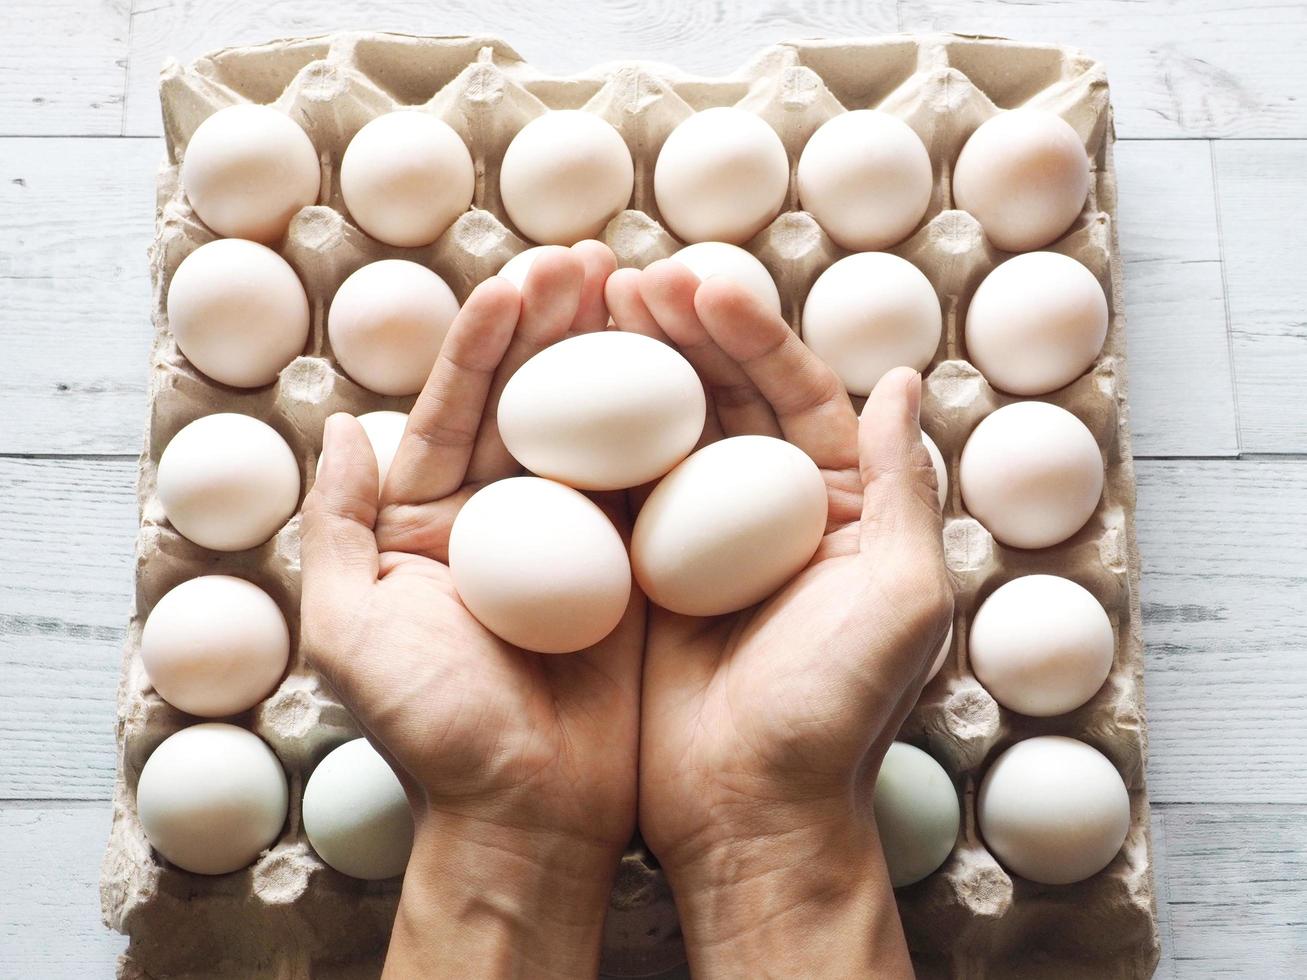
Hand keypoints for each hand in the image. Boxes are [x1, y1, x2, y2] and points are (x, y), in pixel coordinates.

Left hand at [301, 244, 642, 979]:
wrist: (530, 815)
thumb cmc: (436, 732)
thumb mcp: (349, 632)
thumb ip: (336, 527)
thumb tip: (343, 426)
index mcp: (430, 523)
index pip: (457, 409)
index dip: (486, 342)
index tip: (520, 281)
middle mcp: (504, 521)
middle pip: (532, 402)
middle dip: (557, 325)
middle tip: (595, 258)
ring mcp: (575, 541)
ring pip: (596, 429)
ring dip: (618, 357)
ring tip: (645, 287)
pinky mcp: (635, 568)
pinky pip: (652, 486)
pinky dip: (669, 428)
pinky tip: (691, 370)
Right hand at [607, 261, 952, 977]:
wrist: (749, 814)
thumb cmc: (833, 714)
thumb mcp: (900, 599)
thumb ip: (904, 487)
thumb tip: (901, 377)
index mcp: (842, 508)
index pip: (796, 396)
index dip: (751, 336)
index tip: (703, 286)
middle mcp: (769, 514)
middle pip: (725, 400)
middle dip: (681, 333)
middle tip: (629, 278)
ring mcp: (700, 541)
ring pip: (664, 433)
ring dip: (632, 368)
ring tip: (588, 307)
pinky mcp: (640, 573)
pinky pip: (615, 491)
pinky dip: (590, 439)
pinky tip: (554, 389)